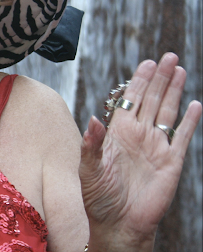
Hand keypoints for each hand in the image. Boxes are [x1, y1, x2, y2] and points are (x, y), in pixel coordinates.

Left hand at [79, 53, 201, 250]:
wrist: (119, 223)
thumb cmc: (98, 197)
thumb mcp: (88, 169)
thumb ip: (91, 143)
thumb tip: (93, 118)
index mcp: (117, 132)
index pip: (130, 100)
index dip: (138, 81)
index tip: (146, 63)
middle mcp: (138, 135)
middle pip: (151, 99)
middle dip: (159, 77)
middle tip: (168, 56)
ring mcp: (156, 147)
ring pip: (167, 111)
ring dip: (174, 91)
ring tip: (179, 69)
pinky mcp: (172, 162)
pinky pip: (182, 136)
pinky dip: (189, 121)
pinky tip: (195, 104)